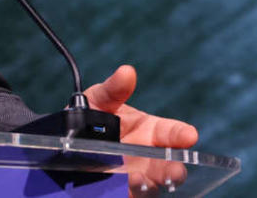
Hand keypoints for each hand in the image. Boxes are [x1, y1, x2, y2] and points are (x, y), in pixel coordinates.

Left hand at [85, 65, 196, 195]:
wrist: (66, 142)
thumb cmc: (91, 117)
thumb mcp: (98, 100)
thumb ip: (113, 89)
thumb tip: (127, 71)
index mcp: (152, 132)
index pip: (173, 134)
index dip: (182, 135)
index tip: (190, 135)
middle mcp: (149, 158)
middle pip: (169, 167)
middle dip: (174, 170)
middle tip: (174, 170)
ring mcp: (136, 177)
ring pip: (151, 187)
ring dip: (148, 185)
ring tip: (137, 178)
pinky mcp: (120, 191)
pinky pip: (128, 195)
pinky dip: (127, 192)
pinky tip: (120, 186)